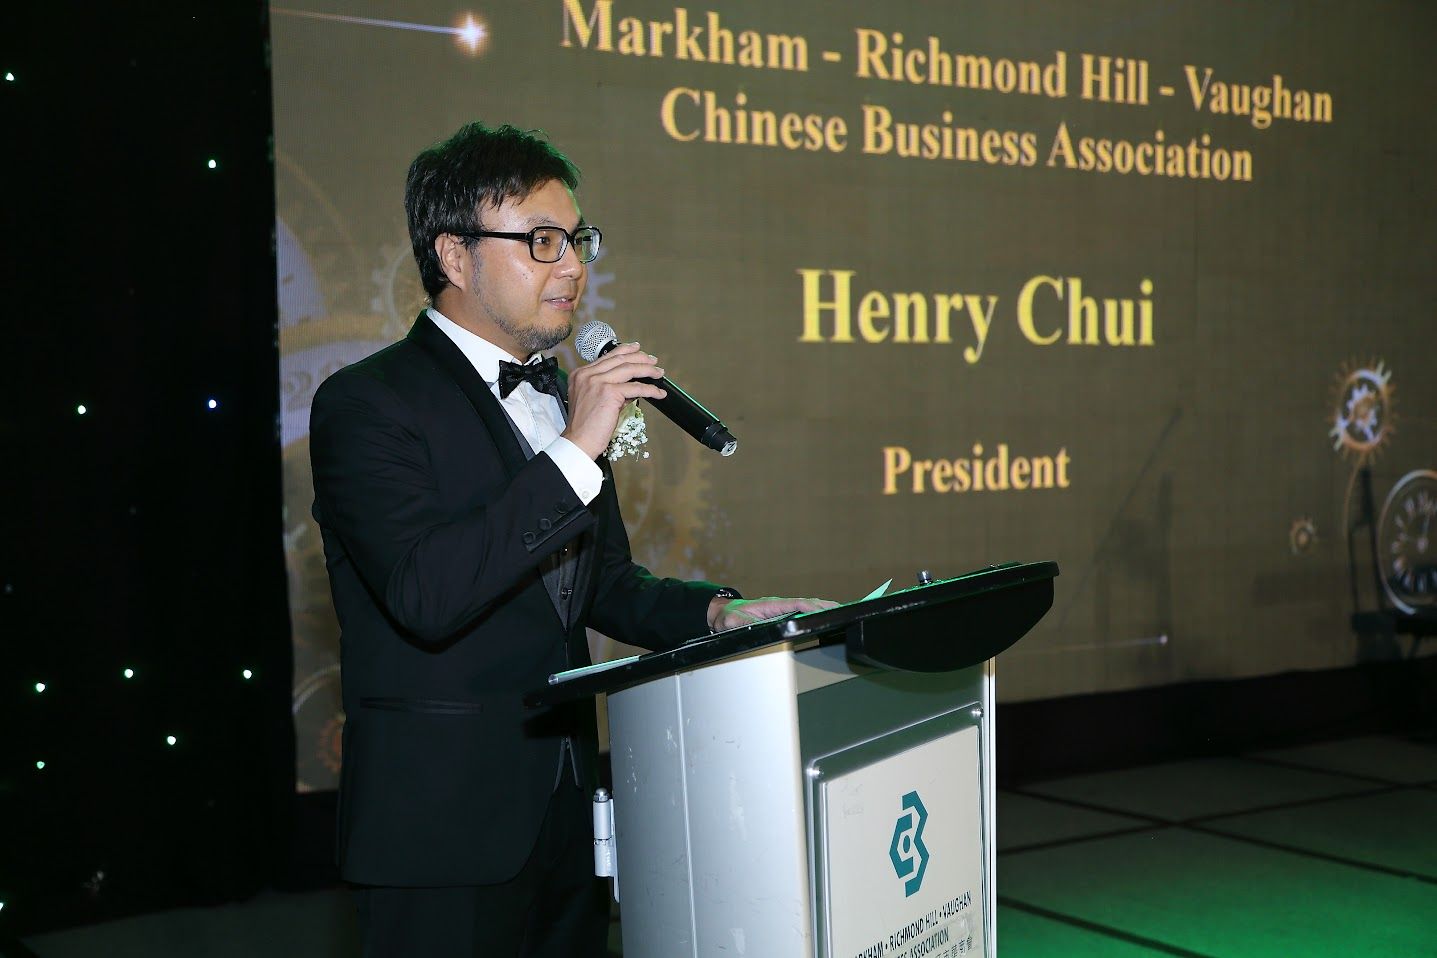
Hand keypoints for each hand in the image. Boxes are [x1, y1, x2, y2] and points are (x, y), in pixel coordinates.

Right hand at [562, 342, 666, 459]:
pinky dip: (650, 390)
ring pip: (629, 369)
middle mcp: (587, 375)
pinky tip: (657, 392)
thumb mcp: (592, 399)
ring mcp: (598, 382)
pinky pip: (636, 388)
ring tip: (659, 373)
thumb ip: (609, 388)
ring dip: (648, 370)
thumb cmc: (584, 426)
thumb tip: (630, 384)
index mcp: (581, 374)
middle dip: (640, 358)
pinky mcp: (609, 393)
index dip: (625, 350)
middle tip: (652, 361)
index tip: (637, 349)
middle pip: (620, 359)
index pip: (607, 357)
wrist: (578, 441)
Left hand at [707, 595, 839, 632]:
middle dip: (825, 605)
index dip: (812, 606)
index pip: (796, 604)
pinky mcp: (781, 615)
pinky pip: (801, 613)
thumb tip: (759, 626)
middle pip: (806, 603)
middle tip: (843, 609)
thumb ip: (745, 623)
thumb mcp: (733, 622)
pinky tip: (823, 617)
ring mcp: (781, 609)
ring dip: (822, 609)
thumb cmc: (728, 617)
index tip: (826, 609)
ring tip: (840, 613)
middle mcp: (779, 605)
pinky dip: (814, 613)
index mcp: (771, 605)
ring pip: (805, 607)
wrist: (722, 613)